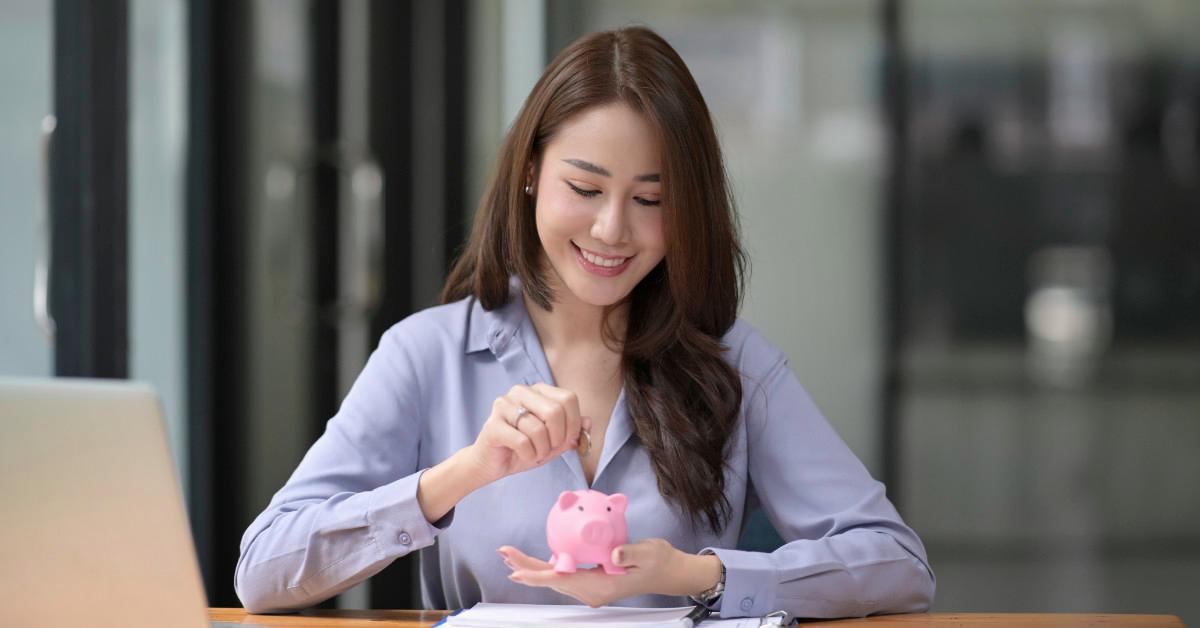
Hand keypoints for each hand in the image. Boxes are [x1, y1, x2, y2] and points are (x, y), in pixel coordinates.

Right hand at [464, 383, 589, 483]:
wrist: (491, 464)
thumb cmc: (524, 449)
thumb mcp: (554, 442)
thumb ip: (572, 431)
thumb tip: (588, 422)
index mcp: (538, 390)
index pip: (568, 398)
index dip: (574, 423)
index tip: (568, 440)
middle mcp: (520, 391)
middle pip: (554, 411)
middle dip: (558, 437)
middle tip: (551, 448)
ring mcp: (504, 405)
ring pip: (538, 429)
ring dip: (542, 450)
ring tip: (535, 454)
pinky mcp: (492, 425)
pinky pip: (523, 442)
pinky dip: (529, 455)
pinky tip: (523, 455)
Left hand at [498, 539, 717, 607]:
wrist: (671, 573)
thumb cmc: (661, 562)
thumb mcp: (649, 552)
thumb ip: (630, 553)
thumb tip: (613, 554)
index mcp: (602, 587)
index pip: (562, 580)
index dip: (536, 574)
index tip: (515, 568)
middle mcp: (593, 592)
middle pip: (552, 580)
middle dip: (526, 567)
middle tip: (504, 554)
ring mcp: (593, 589)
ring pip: (556, 580)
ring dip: (534, 569)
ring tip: (512, 558)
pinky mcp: (594, 582)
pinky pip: (565, 577)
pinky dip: (549, 568)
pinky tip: (539, 561)